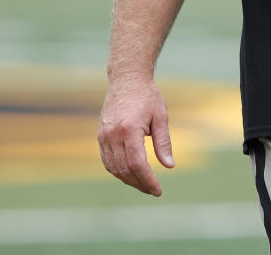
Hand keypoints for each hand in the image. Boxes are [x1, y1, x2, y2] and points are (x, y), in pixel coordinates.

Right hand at [98, 74, 174, 196]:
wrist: (126, 80)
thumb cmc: (147, 96)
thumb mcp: (161, 117)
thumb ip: (164, 142)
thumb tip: (169, 166)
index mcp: (129, 129)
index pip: (137, 164)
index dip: (148, 180)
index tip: (158, 190)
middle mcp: (113, 135)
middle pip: (124, 170)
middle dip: (139, 184)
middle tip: (153, 190)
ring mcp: (104, 136)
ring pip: (113, 168)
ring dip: (128, 180)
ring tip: (144, 184)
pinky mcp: (100, 136)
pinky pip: (107, 161)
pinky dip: (118, 171)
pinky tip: (131, 174)